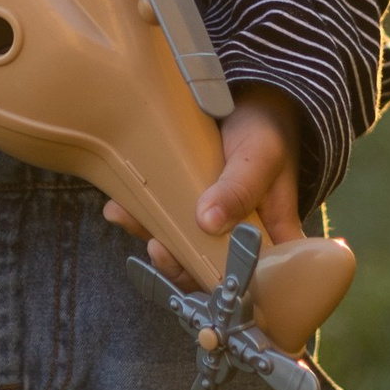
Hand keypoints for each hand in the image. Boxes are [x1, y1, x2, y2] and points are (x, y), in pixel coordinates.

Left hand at [106, 84, 303, 278]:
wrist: (247, 99)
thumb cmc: (266, 131)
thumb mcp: (260, 156)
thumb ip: (240, 188)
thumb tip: (208, 223)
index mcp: (270, 237)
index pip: (253, 281)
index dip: (226, 290)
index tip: (199, 277)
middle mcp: (238, 239)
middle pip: (207, 271)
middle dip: (178, 265)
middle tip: (159, 248)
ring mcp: (208, 223)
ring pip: (178, 247)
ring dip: (151, 238)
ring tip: (127, 217)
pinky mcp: (183, 204)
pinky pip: (160, 219)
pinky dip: (138, 216)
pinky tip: (118, 206)